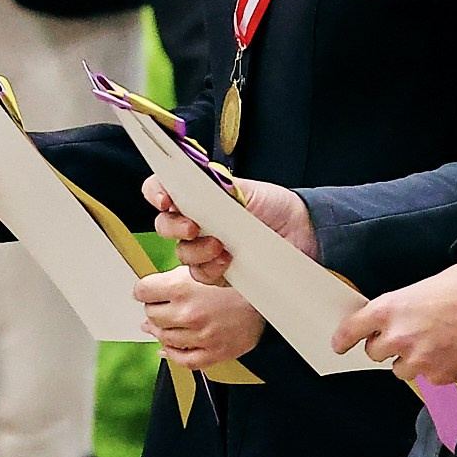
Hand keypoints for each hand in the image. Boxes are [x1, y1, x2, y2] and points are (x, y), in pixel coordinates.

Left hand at [136, 266, 264, 367]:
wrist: (267, 299)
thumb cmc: (234, 282)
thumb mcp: (201, 269)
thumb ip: (172, 280)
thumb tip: (145, 296)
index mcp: (182, 288)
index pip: (142, 291)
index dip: (144, 290)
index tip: (148, 292)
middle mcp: (188, 313)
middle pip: (151, 315)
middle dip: (154, 309)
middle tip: (164, 305)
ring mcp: (200, 335)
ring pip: (163, 338)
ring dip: (162, 330)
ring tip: (171, 322)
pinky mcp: (212, 353)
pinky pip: (182, 359)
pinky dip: (172, 353)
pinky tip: (170, 346)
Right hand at [149, 174, 314, 284]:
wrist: (301, 232)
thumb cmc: (274, 206)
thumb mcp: (243, 188)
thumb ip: (212, 186)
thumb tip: (187, 181)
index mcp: (198, 196)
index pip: (161, 190)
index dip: (155, 192)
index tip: (164, 199)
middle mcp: (196, 221)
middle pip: (163, 225)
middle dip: (173, 227)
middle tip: (193, 227)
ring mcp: (204, 248)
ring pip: (181, 253)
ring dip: (197, 251)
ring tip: (220, 245)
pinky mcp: (217, 271)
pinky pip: (200, 274)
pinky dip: (211, 268)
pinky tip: (227, 261)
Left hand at [332, 260, 456, 382]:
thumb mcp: (422, 287)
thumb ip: (400, 309)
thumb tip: (392, 322)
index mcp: (389, 309)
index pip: (351, 330)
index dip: (343, 339)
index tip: (339, 344)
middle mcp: (398, 338)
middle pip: (374, 353)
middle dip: (386, 346)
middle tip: (405, 334)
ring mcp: (419, 361)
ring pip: (401, 370)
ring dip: (410, 359)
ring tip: (433, 342)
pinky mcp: (441, 376)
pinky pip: (429, 378)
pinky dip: (436, 367)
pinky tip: (452, 349)